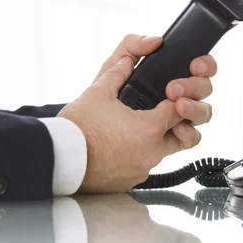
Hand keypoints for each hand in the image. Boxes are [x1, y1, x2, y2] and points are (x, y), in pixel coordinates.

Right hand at [57, 34, 217, 192]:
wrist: (56, 159)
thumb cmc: (76, 130)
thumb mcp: (97, 93)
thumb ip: (117, 73)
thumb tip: (126, 60)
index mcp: (149, 129)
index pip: (180, 109)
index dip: (179, 98)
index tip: (172, 94)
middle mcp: (152, 152)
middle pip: (186, 135)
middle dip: (182, 122)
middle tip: (170, 112)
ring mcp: (143, 169)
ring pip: (166, 153)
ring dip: (162, 140)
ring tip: (144, 129)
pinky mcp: (131, 181)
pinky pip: (146, 166)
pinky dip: (141, 154)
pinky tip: (125, 146)